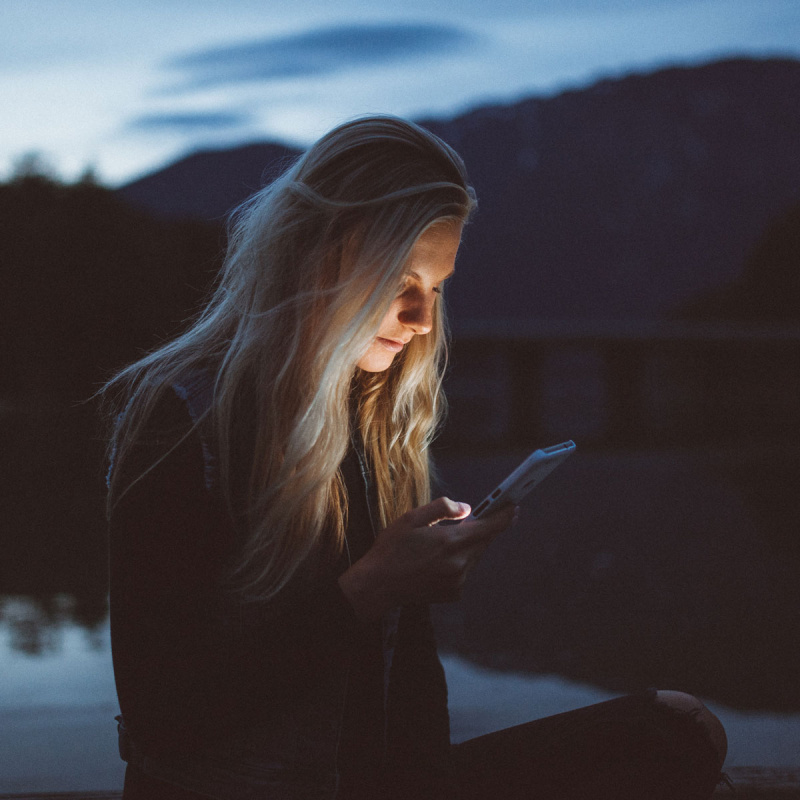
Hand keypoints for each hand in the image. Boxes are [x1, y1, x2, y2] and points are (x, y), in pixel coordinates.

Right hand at [338, 496, 517, 619]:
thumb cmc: (392, 548)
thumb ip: (442, 509)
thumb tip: (467, 509)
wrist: (378, 585)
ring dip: (468, 546)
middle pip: (484, 542)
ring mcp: (458, 581)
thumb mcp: (412, 518)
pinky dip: (458, 563)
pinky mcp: (454, 593)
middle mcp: (459, 563)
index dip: (504, 516)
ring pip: (474, 557)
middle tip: (473, 519)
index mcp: (451, 541)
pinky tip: (436, 561)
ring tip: (442, 543)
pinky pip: (464, 571)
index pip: (489, 527)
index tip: (514, 507)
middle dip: (482, 529)